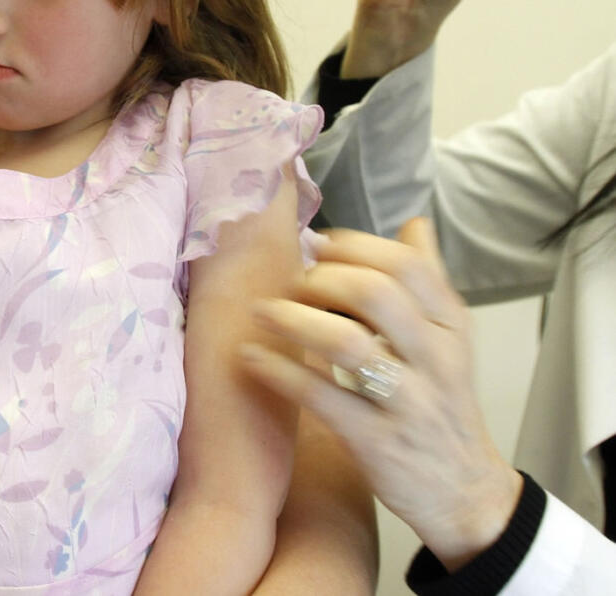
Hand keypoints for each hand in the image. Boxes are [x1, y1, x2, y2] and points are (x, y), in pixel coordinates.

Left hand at [238, 219, 522, 571]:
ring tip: (262, 312)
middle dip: (321, 279)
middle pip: (376, 294)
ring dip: (294, 319)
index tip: (317, 244)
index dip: (354, 246)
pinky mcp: (377, 442)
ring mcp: (408, 402)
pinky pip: (321, 397)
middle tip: (291, 282)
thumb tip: (414, 224)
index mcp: (452, 325)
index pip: (408, 265)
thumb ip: (427, 282)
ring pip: (347, 343)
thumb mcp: (450, 341)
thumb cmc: (441, 404)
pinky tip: (250, 358)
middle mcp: (436, 358)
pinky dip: (280, 372)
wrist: (465, 493)